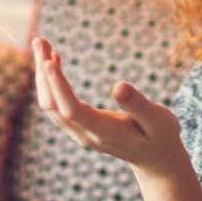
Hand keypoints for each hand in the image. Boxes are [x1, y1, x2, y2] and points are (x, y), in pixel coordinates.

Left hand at [33, 37, 185, 176]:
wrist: (155, 160)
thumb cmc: (161, 136)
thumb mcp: (159, 120)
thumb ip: (138, 104)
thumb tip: (118, 86)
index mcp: (104, 132)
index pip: (72, 110)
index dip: (59, 87)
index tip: (49, 61)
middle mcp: (85, 135)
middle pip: (52, 104)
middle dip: (43, 72)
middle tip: (40, 40)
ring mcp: (79, 133)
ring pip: (49, 105)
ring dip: (42, 75)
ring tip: (42, 44)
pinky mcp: (78, 128)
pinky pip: (55, 106)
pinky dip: (50, 83)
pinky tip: (53, 62)